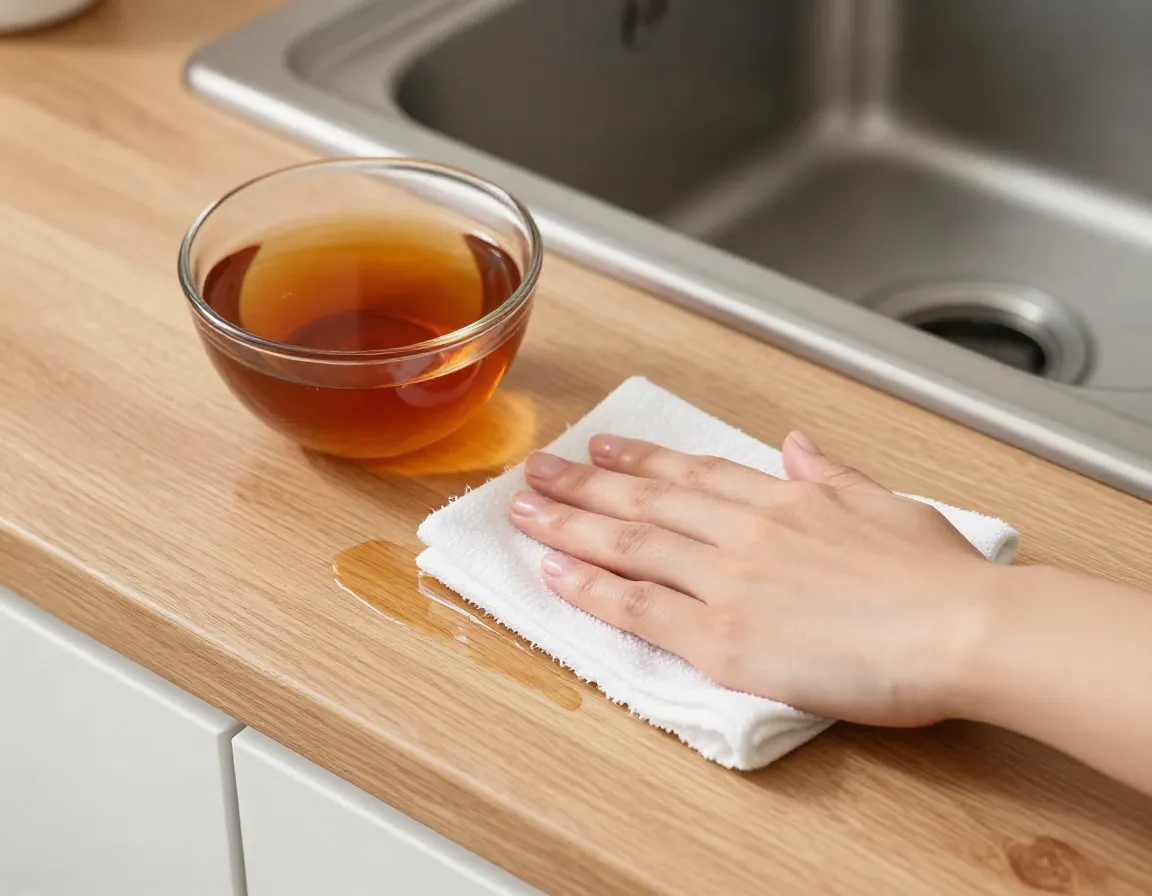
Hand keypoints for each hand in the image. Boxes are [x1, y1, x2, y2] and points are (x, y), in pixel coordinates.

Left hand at [508, 431, 995, 726]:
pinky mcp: (721, 639)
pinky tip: (553, 572)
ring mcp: (727, 581)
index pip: (694, 472)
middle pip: (646, 501)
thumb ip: (833, 476)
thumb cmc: (941, 578)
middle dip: (584, 483)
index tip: (604, 446)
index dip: (642, 460)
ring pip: (629, 545)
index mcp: (786, 499)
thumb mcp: (889, 506)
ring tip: (524, 509)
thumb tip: (799, 445)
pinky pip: (638, 608)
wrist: (962, 630)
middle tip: (537, 468)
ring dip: (569, 524)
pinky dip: (590, 588)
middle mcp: (745, 531)